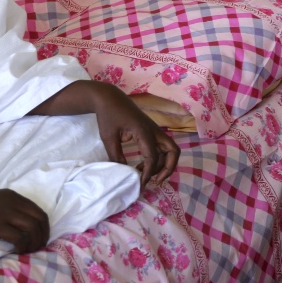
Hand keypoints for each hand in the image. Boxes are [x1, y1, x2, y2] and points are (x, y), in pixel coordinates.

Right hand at [0, 187, 49, 253]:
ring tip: (28, 252)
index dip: (45, 228)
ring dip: (33, 243)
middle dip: (42, 237)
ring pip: (31, 230)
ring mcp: (3, 213)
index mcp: (13, 196)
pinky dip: (21, 246)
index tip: (42, 239)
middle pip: (39, 221)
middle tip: (38, 249)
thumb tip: (27, 227)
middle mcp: (12, 203)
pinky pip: (17, 238)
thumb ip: (11, 209)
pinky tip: (16, 251)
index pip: (39, 212)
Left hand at [29, 81, 181, 185]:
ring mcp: (154, 130)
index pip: (153, 157)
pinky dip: (157, 159)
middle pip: (173, 152)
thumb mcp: (109, 138)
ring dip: (163, 165)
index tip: (140, 184)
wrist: (109, 98)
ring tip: (147, 177)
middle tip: (155, 181)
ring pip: (169, 150)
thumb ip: (116, 156)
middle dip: (168, 168)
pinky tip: (142, 167)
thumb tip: (123, 174)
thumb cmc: (108, 116)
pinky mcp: (151, 131)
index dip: (148, 173)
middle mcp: (154, 131)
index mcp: (144, 132)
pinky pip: (160, 147)